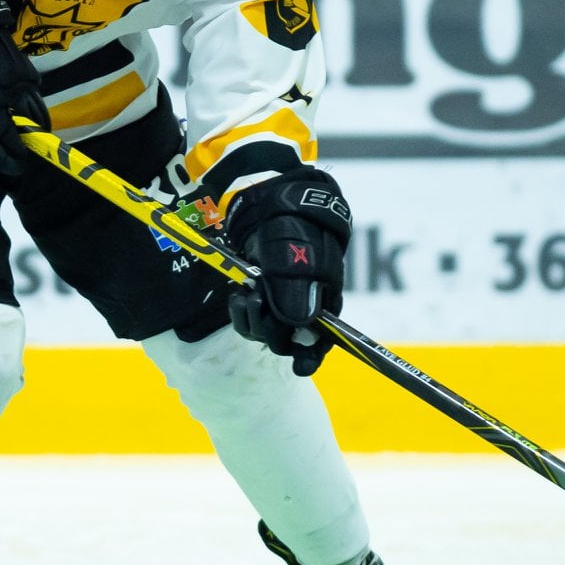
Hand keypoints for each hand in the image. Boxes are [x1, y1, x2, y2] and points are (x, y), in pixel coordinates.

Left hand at [224, 167, 350, 375]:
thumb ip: (295, 285)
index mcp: (325, 296)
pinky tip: (239, 297)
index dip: (312, 355)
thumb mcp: (295, 248)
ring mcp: (281, 300)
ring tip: (244, 297)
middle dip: (271, 328)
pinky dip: (242, 312)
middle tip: (256, 302)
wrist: (267, 197)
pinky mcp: (261, 295)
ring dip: (252, 320)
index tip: (301, 367)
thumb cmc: (291, 221)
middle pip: (290, 338)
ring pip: (267, 330)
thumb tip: (300, 325)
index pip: (324, 339)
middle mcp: (306, 303)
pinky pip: (251, 318)